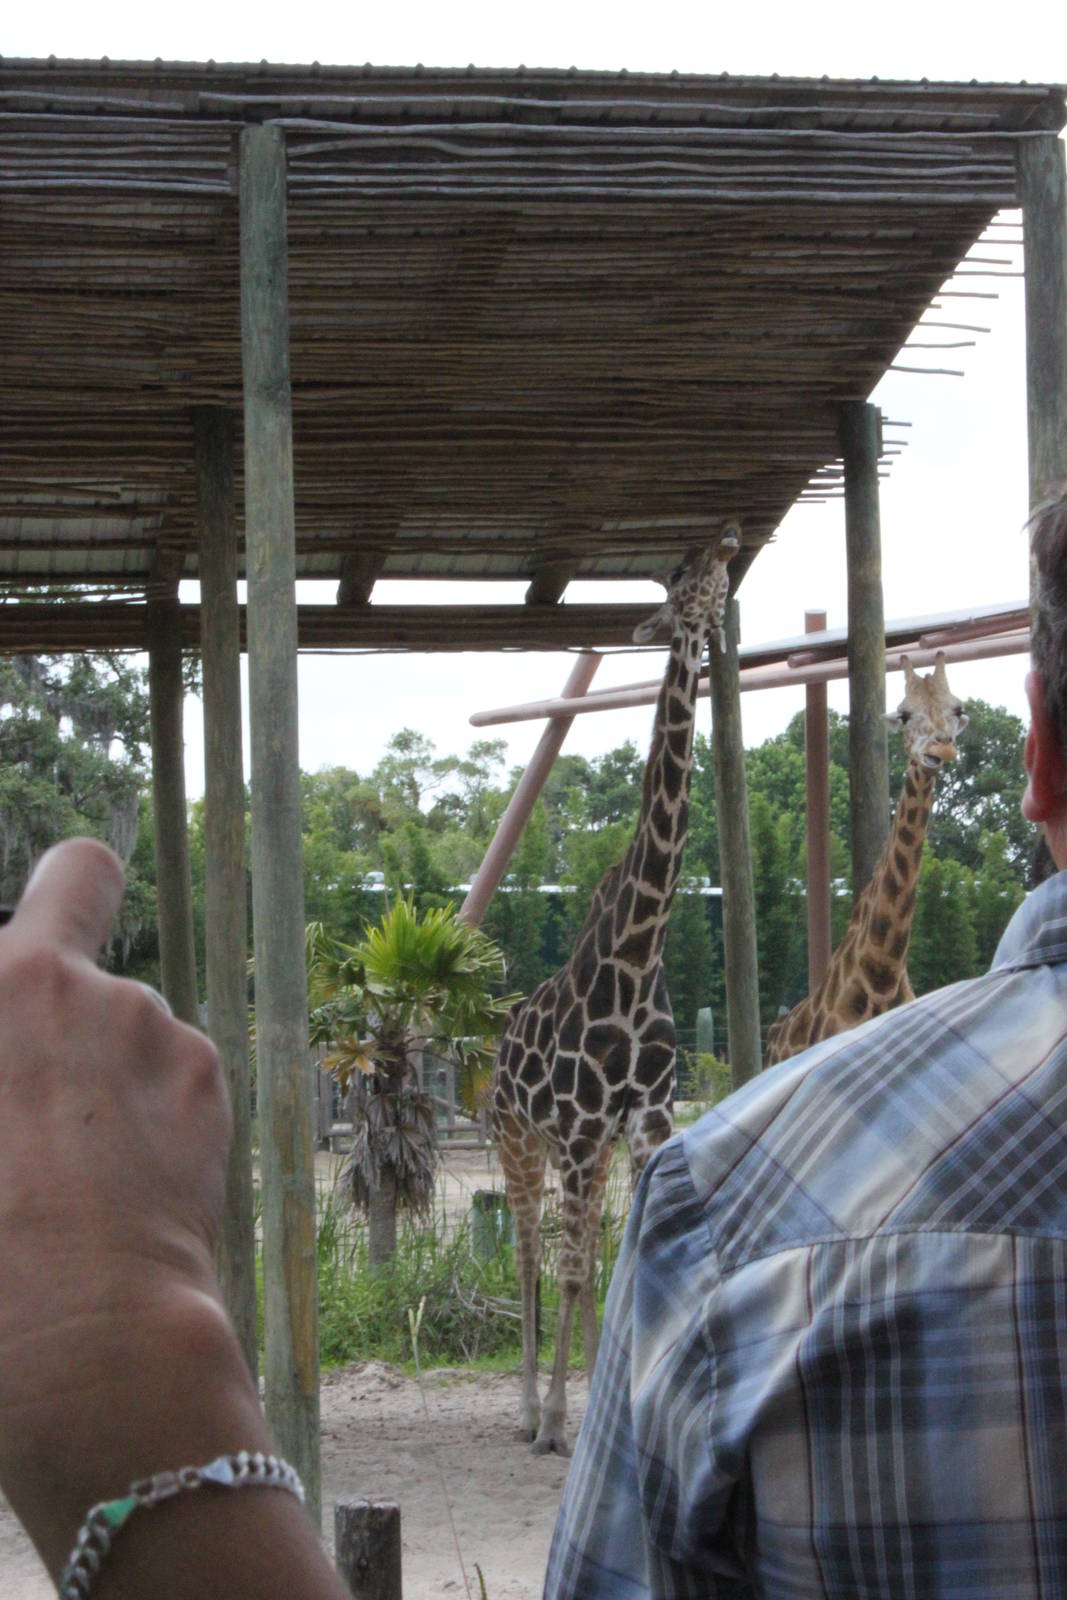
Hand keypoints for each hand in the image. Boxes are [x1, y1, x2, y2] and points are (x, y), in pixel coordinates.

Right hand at [0, 839, 235, 1562]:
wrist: (74, 1328)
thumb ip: (13, 1053)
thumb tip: (29, 1085)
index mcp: (1, 986)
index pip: (70, 878)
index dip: (57, 901)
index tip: (38, 965)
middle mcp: (71, 980)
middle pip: (80, 913)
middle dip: (68, 957)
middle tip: (46, 1071)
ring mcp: (146, 1019)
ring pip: (125, 1020)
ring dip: (105, 1065)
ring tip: (75, 1170)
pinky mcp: (204, 1070)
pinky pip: (169, 1070)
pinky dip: (152, 1107)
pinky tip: (127, 1182)